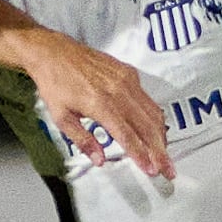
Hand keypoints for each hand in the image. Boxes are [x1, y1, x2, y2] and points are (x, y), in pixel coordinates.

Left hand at [25, 33, 173, 179]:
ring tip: (163, 153)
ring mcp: (126, 80)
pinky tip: (154, 129)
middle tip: (167, 169)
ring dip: (160, 135)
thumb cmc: (55, 82)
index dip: (142, 155)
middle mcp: (118, 91)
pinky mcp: (129, 73)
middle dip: (159, 151)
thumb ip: (83, 140)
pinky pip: (147, 99)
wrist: (54, 52)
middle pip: (147, 127)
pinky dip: (154, 117)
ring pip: (152, 112)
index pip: (128, 136)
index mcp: (100, 104)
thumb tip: (99, 159)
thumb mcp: (61, 117)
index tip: (151, 170)